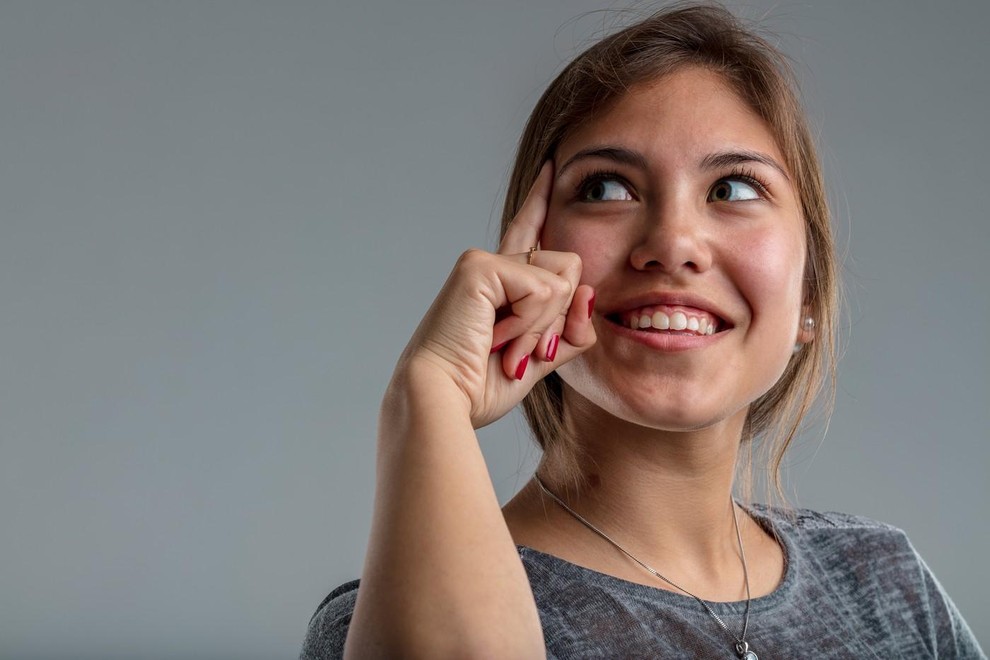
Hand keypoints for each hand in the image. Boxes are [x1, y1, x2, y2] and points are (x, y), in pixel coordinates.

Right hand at [396, 162, 596, 427]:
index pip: (528, 234)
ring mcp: (484, 262)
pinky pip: (544, 291)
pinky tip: (498, 337)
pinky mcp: (481, 266)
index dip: (540, 201)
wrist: (443, 400)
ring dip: (542, 328)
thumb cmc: (477, 386)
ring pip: (562, 281)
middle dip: (557, 321)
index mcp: (499, 284)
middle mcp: (491, 265)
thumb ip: (568, 331)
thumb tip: (588, 294)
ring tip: (504, 347)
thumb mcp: (538, 360)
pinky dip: (531, 324)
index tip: (550, 164)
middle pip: (569, 269)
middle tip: (517, 351)